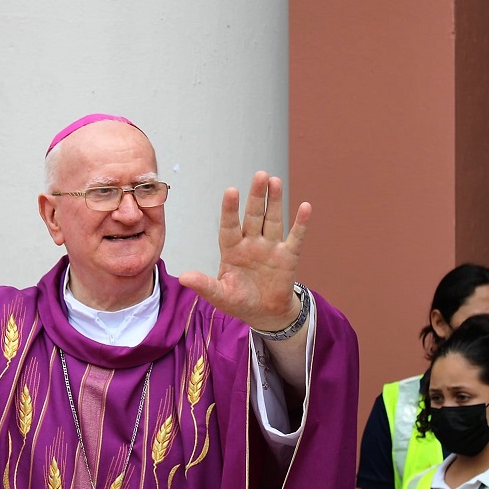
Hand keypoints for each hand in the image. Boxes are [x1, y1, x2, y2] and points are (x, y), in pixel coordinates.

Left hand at [178, 171, 310, 330]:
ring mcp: (270, 247)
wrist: (264, 313)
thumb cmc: (239, 301)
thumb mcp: (220, 296)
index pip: (230, 226)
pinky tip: (305, 207)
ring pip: (272, 220)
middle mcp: (251, 243)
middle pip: (254, 216)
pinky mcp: (288, 256)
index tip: (231, 191)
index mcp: (232, 249)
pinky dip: (301, 223)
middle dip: (256, 196)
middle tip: (260, 175)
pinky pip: (295, 237)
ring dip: (275, 201)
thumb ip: (205, 285)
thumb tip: (183, 277)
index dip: (230, 210)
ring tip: (275, 181)